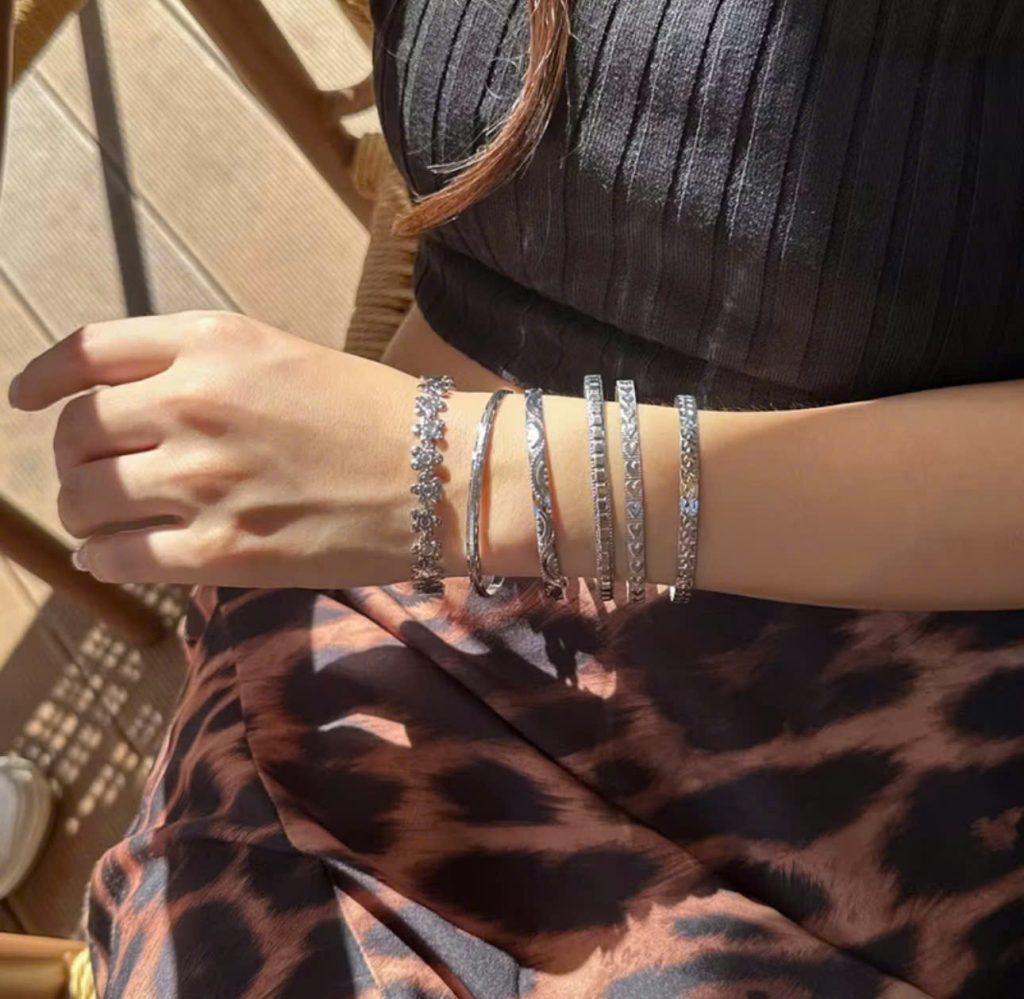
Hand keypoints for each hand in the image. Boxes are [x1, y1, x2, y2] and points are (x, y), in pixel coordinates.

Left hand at [7, 312, 424, 587]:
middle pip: (75, 432)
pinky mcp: (221, 551)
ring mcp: (202, 481)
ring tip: (103, 519)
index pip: (88, 352)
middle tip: (90, 474)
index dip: (44, 377)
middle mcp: (194, 403)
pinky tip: (114, 556)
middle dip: (72, 456)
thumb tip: (124, 411)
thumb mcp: (282, 359)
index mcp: (212, 341)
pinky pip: (118, 557)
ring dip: (84, 510)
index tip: (27, 398)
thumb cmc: (375, 415)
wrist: (443, 476)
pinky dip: (103, 557)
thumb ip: (201, 370)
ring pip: (85, 499)